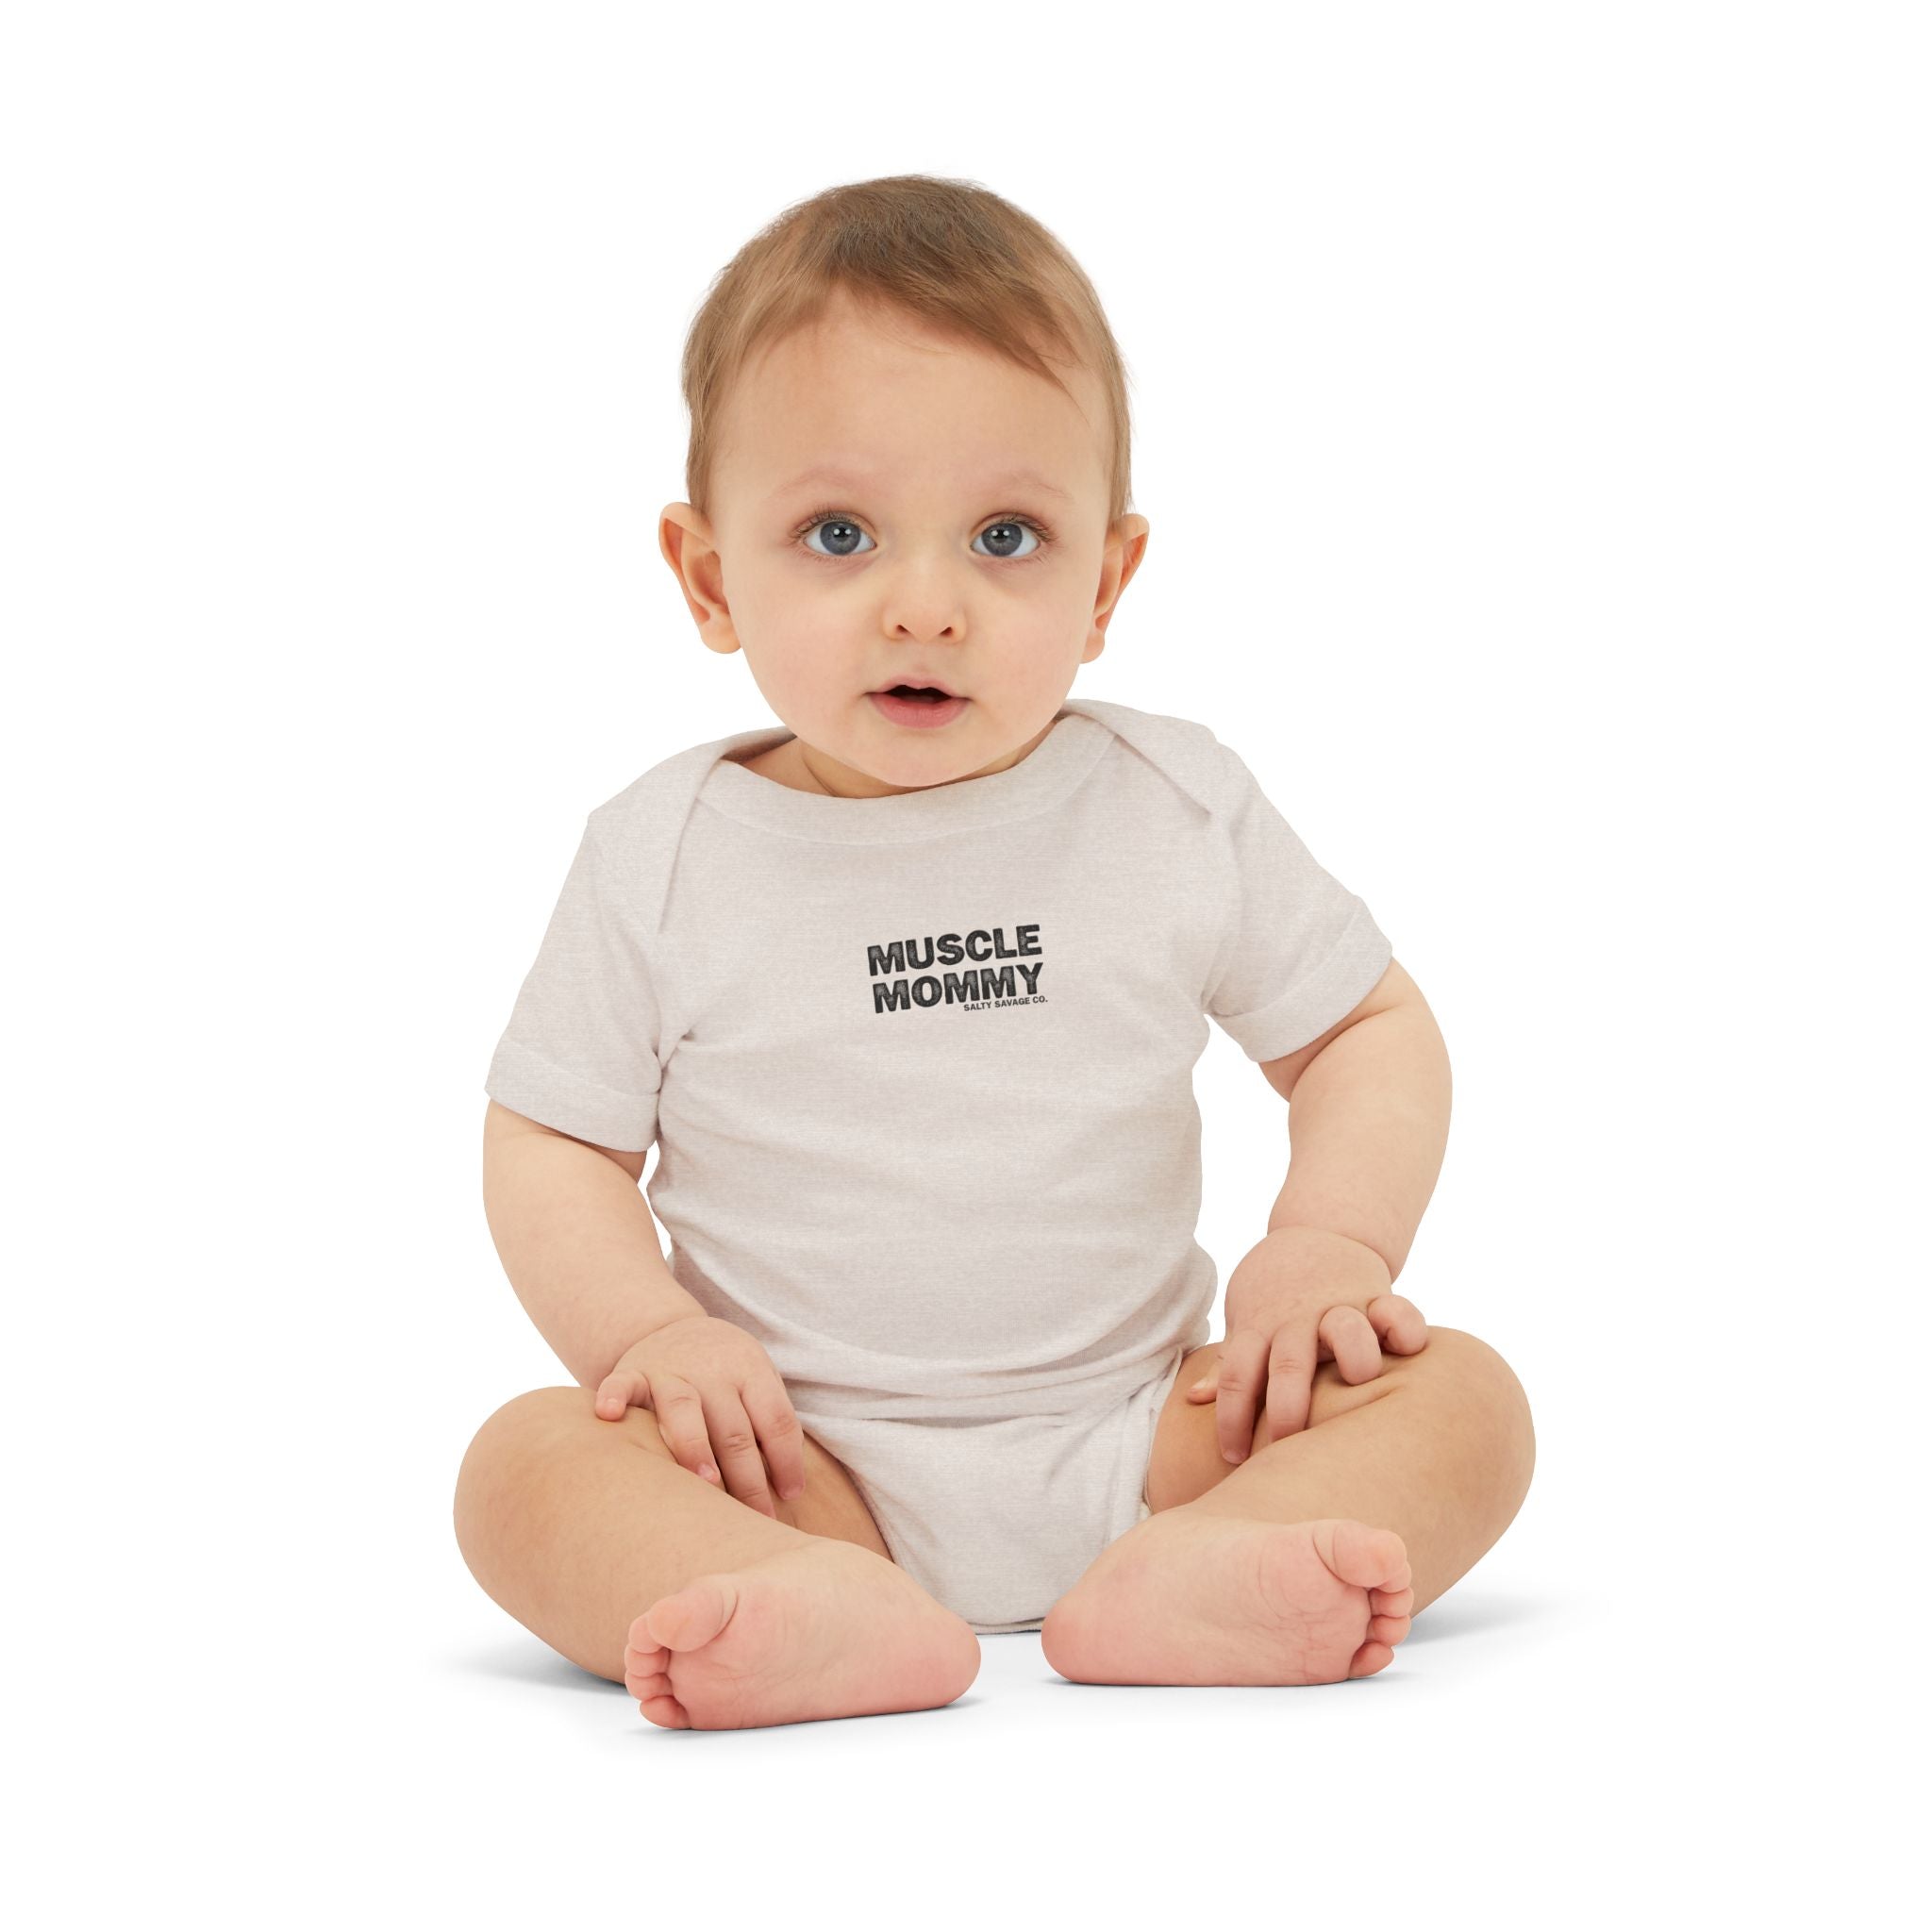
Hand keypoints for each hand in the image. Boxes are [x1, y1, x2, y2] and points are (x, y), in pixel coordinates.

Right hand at [593, 1314, 805, 1518]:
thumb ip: (771, 1422)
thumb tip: (791, 1489)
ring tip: (706, 1483)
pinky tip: (607, 1414)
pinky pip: (621, 1383)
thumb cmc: (724, 1370)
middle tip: (756, 1517)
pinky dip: (613, 1396)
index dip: (786, 1460)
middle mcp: (712, 1371)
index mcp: (750, 1370)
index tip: (790, 1496)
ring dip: (695, 1448)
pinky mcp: (634, 1372)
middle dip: (747, 1479)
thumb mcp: (756, 1380)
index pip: (775, 1419)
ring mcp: (671, 1371)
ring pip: (683, 1411)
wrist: (674, 1328)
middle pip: (734, 1429)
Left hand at [1187, 1226, 1428, 1464]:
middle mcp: (1298, 1319)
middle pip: (1288, 1364)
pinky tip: (1410, 1349)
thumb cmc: (1277, 1292)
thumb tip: (1193, 1400)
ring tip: (1360, 1380)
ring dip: (1353, 1355)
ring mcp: (1339, 1306)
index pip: (1236, 1376)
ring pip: (1346, 1330)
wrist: (1319, 1229)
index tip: (1232, 1459)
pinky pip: (1397, 1310)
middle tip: (1289, 1447)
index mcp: (1259, 1327)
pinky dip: (1404, 1327)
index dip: (1231, 1420)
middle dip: (1288, 1408)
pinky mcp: (1377, 1296)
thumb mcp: (1247, 1320)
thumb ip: (1230, 1361)